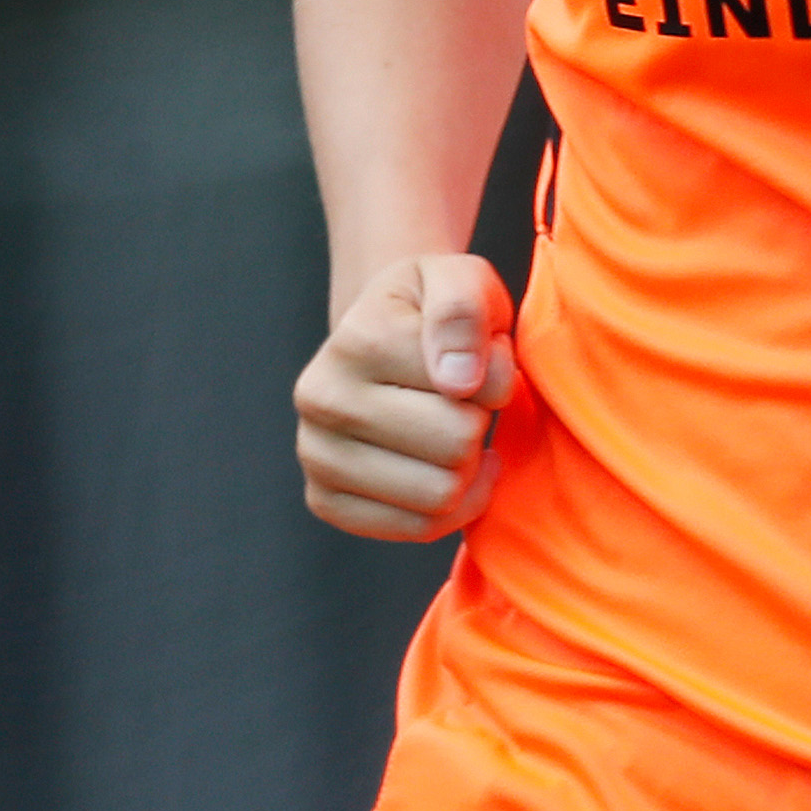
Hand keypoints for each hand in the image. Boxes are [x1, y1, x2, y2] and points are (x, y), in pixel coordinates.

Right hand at [293, 254, 513, 542]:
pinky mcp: (323, 499)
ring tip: (452, 434)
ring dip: (466, 470)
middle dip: (478, 426)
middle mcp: (320, 397)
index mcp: (355, 338)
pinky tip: (444, 472)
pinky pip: (417, 530)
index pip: (469, 393)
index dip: (495, 379)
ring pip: (439, 496)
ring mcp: (314, 452)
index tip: (479, 360)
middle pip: (454, 447)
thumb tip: (457, 380)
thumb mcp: (461, 280)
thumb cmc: (434, 310)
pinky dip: (449, 509)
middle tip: (465, 403)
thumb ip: (464, 310)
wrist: (382, 336)